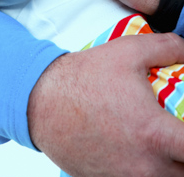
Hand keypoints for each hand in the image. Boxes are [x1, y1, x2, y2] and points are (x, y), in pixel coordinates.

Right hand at [28, 33, 183, 176]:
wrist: (42, 102)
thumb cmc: (82, 79)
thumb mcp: (127, 52)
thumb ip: (165, 48)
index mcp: (154, 133)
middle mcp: (145, 165)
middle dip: (183, 155)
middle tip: (175, 136)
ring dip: (167, 166)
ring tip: (158, 145)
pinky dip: (143, 171)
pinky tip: (135, 152)